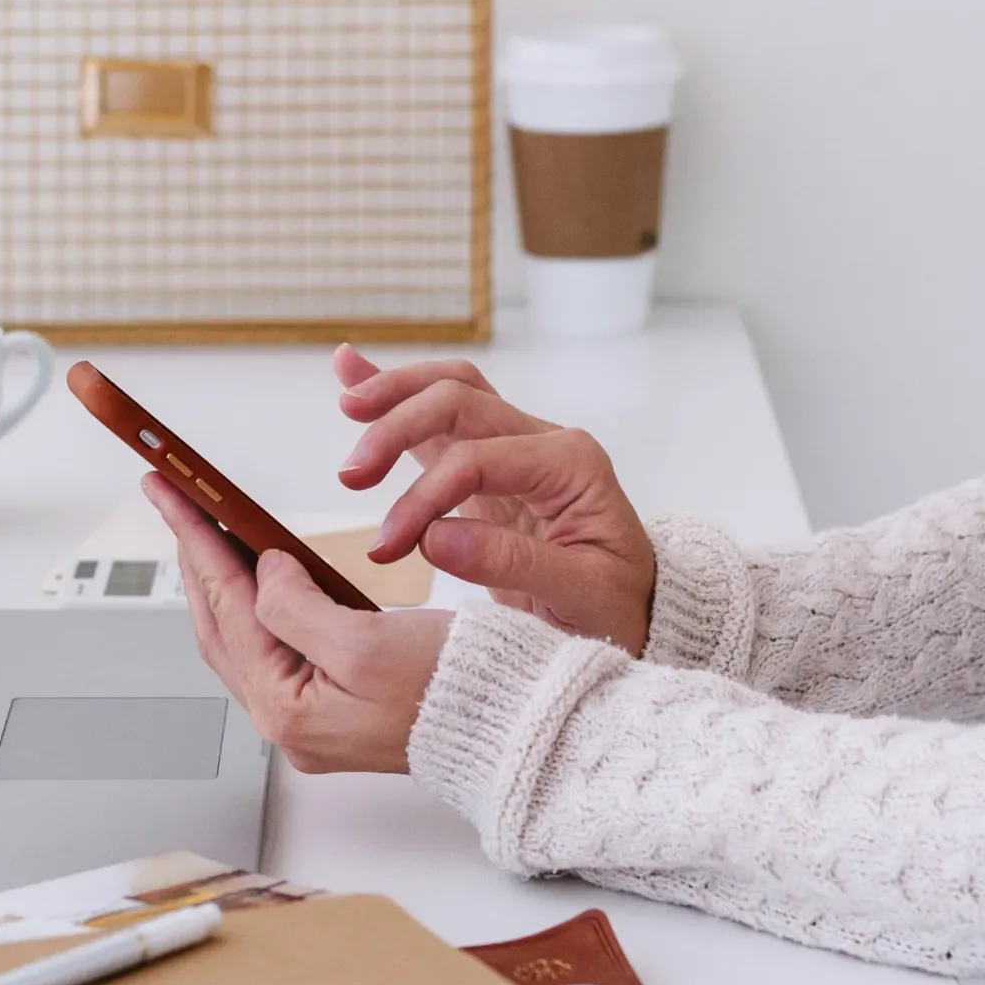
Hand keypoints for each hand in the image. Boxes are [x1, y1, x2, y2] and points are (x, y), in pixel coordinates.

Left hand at [144, 473, 450, 773]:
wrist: (509, 730)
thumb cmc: (453, 690)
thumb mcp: (366, 643)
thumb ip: (296, 606)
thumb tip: (263, 572)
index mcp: (287, 708)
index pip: (226, 605)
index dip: (197, 540)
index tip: (171, 492)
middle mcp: (287, 721)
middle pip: (221, 624)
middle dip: (197, 559)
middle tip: (176, 501)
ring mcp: (308, 719)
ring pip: (243, 637)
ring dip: (221, 581)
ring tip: (205, 530)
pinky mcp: (332, 708)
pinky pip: (274, 647)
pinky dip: (256, 605)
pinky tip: (258, 579)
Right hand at [334, 345, 656, 655]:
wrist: (636, 613)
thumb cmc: (618, 605)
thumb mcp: (582, 597)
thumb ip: (512, 564)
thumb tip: (433, 537)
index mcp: (571, 464)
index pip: (477, 458)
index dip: (424, 497)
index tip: (389, 546)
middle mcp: (543, 441)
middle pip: (459, 400)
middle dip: (398, 428)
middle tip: (351, 474)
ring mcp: (515, 447)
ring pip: (449, 391)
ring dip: (395, 394)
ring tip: (348, 404)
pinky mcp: (488, 465)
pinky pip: (440, 418)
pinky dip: (396, 394)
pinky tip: (352, 371)